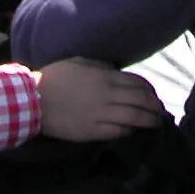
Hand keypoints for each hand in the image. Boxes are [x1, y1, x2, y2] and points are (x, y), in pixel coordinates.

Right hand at [35, 59, 164, 140]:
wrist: (34, 100)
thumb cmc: (54, 77)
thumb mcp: (79, 62)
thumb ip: (100, 66)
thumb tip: (115, 71)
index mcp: (105, 77)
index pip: (137, 83)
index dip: (149, 90)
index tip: (154, 95)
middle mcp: (108, 95)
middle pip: (140, 101)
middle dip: (154, 106)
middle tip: (160, 111)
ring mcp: (101, 114)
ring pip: (134, 118)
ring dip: (148, 121)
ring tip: (156, 123)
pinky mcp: (93, 131)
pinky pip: (118, 132)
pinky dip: (129, 130)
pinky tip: (133, 131)